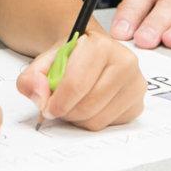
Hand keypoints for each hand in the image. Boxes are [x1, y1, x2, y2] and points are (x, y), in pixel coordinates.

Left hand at [16, 30, 145, 130]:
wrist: (90, 54)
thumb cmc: (71, 58)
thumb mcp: (46, 60)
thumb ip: (32, 77)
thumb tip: (39, 96)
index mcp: (101, 45)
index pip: (76, 84)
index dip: (56, 101)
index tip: (47, 107)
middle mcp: (125, 62)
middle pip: (87, 105)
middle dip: (66, 111)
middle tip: (56, 105)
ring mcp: (135, 85)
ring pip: (97, 120)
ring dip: (77, 118)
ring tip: (72, 103)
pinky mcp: (137, 105)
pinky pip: (108, 126)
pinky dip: (91, 121)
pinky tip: (88, 105)